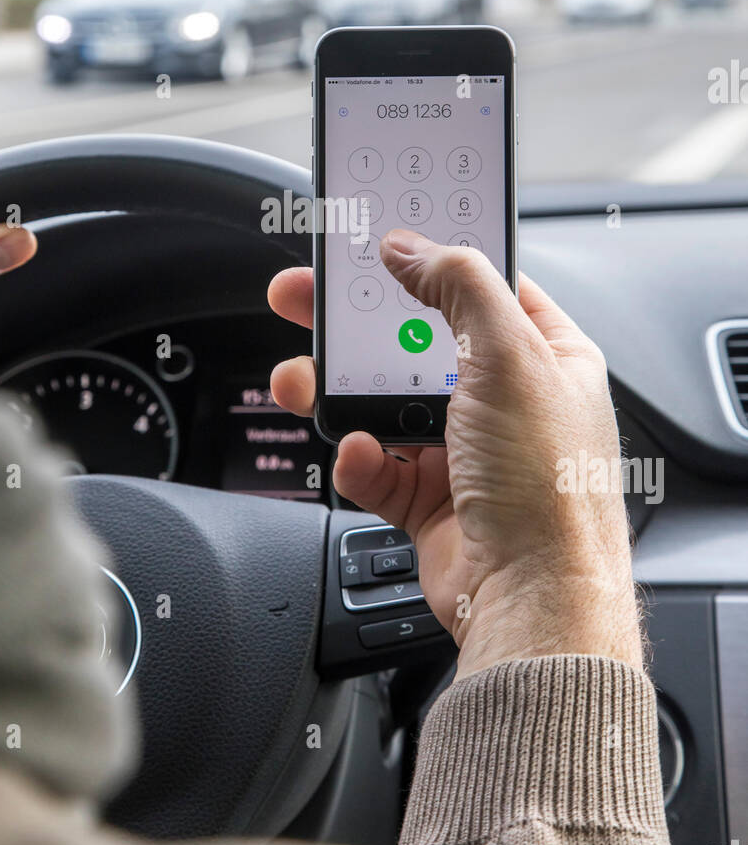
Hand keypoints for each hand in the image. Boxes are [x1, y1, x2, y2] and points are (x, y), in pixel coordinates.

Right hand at [268, 228, 642, 678]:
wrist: (533, 600)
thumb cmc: (548, 486)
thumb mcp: (511, 356)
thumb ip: (460, 286)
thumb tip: (412, 248)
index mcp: (545, 356)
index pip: (480, 286)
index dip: (427, 260)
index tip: (377, 245)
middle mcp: (506, 400)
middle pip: (414, 340)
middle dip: (354, 325)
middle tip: (301, 299)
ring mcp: (466, 451)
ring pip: (383, 403)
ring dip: (336, 392)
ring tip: (296, 381)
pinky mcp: (432, 500)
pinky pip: (376, 466)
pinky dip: (358, 461)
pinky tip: (356, 457)